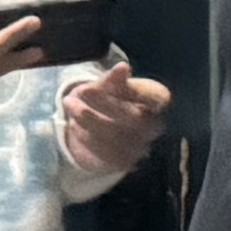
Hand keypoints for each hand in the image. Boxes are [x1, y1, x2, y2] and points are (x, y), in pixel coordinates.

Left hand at [56, 60, 171, 173]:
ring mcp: (143, 147)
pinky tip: (75, 126)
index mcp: (160, 101)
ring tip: (70, 105)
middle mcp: (157, 126)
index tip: (116, 75)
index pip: (160, 98)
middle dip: (104, 104)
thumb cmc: (107, 97)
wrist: (96, 125)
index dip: (138, 90)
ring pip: (118, 137)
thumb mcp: (108, 85)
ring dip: (89, 120)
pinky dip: (87, 138)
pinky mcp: (126, 163)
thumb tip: (123, 68)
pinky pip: (106, 154)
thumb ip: (114, 79)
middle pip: (136, 118)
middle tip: (77, 92)